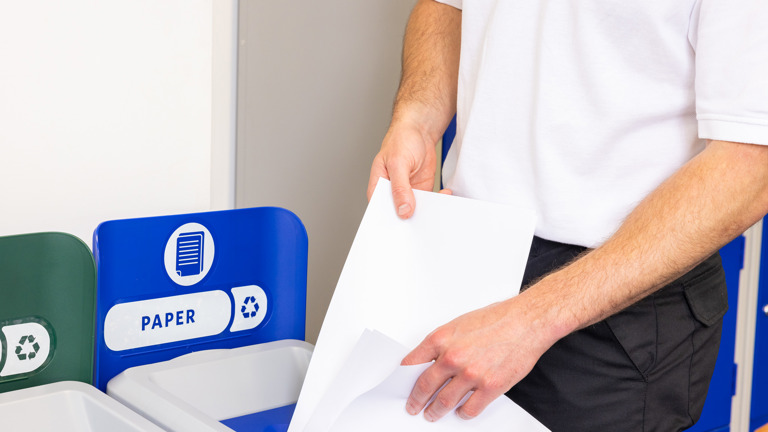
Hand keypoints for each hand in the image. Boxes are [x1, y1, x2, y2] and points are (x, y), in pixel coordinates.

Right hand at [367, 121, 437, 218]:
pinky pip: (429, 202)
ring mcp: (407, 193)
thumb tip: (403, 209)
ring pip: (415, 210)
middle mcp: (391, 193)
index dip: (389, 222)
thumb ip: (399, 187)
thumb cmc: (400, 141)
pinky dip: (438, 201)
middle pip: (398, 214)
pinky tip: (445, 196)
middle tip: (422, 226)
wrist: (419, 131)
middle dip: (410, 220)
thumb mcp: (398, 163)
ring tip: (438, 210)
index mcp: (378, 187)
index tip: (402, 229)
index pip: (380, 210)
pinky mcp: (421, 190)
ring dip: (427, 212)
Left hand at [401, 297, 555, 421]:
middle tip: (413, 407)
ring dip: (435, 411)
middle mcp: (453, 357)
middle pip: (425, 387)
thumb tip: (429, 361)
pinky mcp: (490, 387)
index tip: (403, 387)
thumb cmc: (497, 319)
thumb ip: (442, 344)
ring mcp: (471, 374)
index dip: (404, 379)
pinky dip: (463, 413)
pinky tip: (461, 412)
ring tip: (432, 414)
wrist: (527, 321)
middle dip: (416, 401)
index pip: (412, 364)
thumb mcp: (459, 324)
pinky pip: (469, 409)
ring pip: (444, 402)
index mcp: (442, 339)